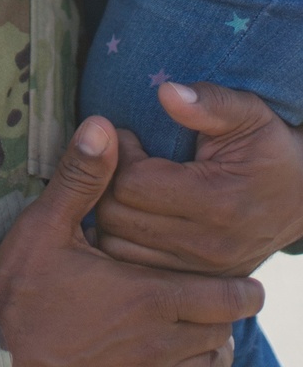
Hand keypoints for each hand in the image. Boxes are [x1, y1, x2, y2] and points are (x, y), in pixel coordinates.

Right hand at [0, 116, 262, 366]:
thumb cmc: (19, 289)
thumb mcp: (44, 225)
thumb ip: (82, 178)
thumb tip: (104, 125)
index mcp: (145, 295)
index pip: (220, 299)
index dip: (241, 290)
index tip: (250, 280)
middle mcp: (153, 340)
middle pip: (219, 333)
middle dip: (229, 313)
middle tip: (231, 294)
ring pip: (203, 364)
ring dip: (211, 343)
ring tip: (206, 323)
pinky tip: (174, 353)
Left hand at [98, 79, 302, 276]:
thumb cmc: (269, 147)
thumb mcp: (248, 113)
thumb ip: (209, 103)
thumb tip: (165, 92)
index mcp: (217, 201)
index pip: (133, 185)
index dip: (119, 154)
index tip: (129, 136)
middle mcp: (208, 245)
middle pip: (118, 219)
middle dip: (107, 183)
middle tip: (122, 160)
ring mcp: (202, 272)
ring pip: (119, 250)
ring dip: (110, 214)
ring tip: (125, 186)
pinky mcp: (198, 284)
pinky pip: (136, 271)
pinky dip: (123, 242)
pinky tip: (133, 214)